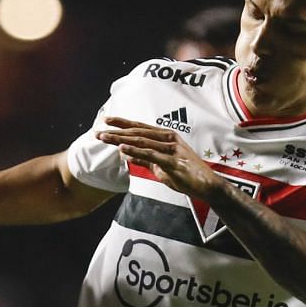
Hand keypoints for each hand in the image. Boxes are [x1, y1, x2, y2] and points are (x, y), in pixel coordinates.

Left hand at [96, 117, 222, 200]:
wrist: (207, 186)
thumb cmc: (186, 176)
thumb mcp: (161, 168)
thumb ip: (145, 160)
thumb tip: (126, 154)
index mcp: (166, 137)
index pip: (140, 128)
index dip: (122, 123)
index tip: (106, 121)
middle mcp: (168, 138)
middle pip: (138, 132)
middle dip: (116, 131)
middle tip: (98, 131)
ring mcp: (171, 148)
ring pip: (141, 141)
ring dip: (121, 139)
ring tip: (104, 138)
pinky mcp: (173, 161)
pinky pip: (150, 154)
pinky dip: (135, 150)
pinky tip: (122, 149)